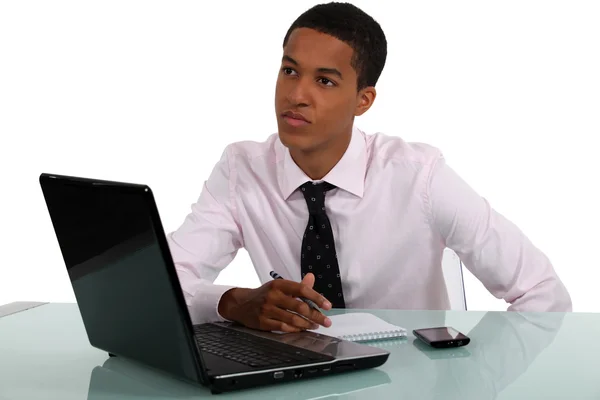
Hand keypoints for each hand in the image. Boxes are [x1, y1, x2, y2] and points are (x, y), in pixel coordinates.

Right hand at [217, 273, 332, 332]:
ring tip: (316, 326)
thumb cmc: (264, 294)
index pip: (302, 289)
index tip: (327, 305)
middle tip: (326, 321)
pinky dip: (295, 329)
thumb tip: (311, 277)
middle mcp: (273, 295)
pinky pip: (283, 327)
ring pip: (292, 319)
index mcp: (279, 284)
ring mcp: (267, 309)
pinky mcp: (263, 322)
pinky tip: (302, 329)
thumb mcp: (279, 286)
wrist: (241, 304)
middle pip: (299, 306)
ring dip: (307, 324)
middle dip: (316, 315)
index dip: (317, 297)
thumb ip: (297, 285)